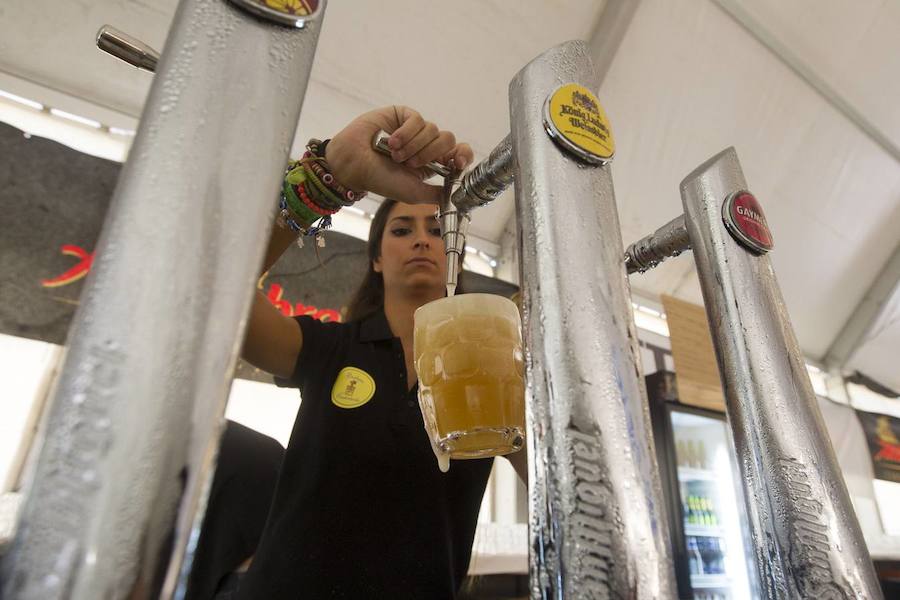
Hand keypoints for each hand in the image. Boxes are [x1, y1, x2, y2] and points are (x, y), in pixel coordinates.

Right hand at [325, 106, 473, 203]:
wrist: (354, 165)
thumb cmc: (380, 180)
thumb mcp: (413, 193)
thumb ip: (437, 194)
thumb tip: (458, 194)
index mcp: (432, 163)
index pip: (459, 152)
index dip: (463, 154)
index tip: (456, 162)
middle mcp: (426, 145)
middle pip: (447, 139)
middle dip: (430, 153)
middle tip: (409, 163)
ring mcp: (415, 129)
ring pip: (432, 129)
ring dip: (413, 146)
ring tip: (395, 155)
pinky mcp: (403, 115)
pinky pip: (417, 119)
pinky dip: (406, 133)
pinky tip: (391, 142)